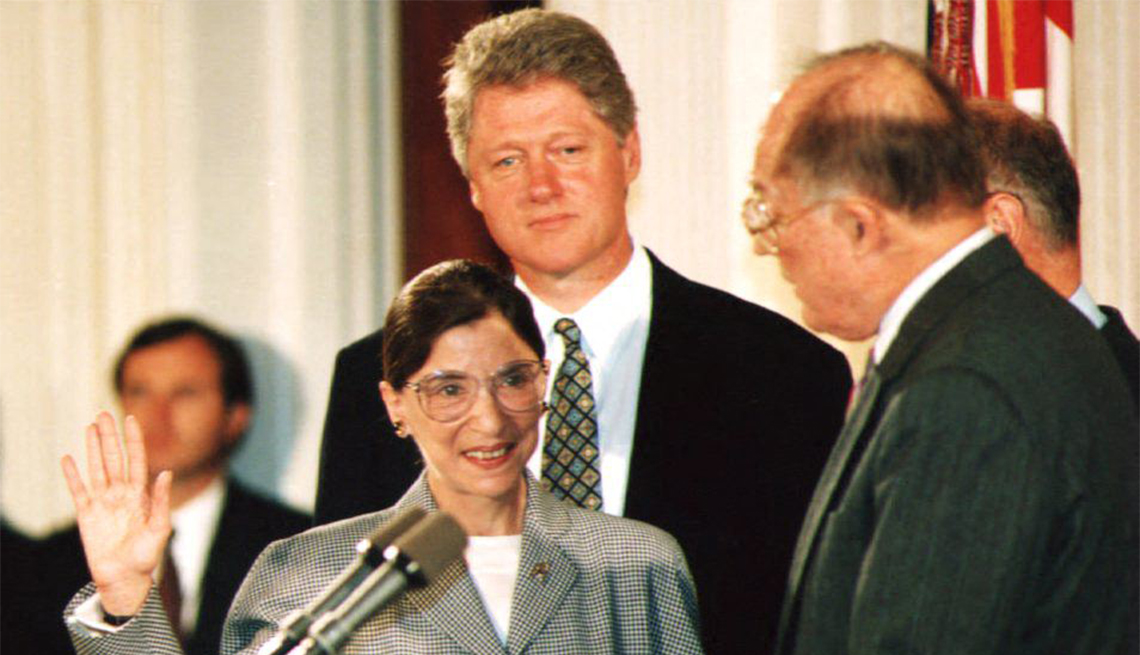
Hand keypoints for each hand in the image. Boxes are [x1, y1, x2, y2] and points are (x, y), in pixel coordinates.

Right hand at [61, 411, 172, 615]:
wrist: (125, 578)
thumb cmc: (147, 557)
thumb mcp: (160, 528)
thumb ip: (161, 500)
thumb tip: (165, 472)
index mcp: (140, 495)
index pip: (137, 460)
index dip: (134, 440)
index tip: (131, 419)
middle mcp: (121, 494)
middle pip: (114, 459)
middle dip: (110, 436)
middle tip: (104, 413)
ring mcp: (103, 503)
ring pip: (97, 469)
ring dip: (93, 448)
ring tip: (90, 426)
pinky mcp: (86, 515)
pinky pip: (78, 491)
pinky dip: (72, 475)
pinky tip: (69, 458)